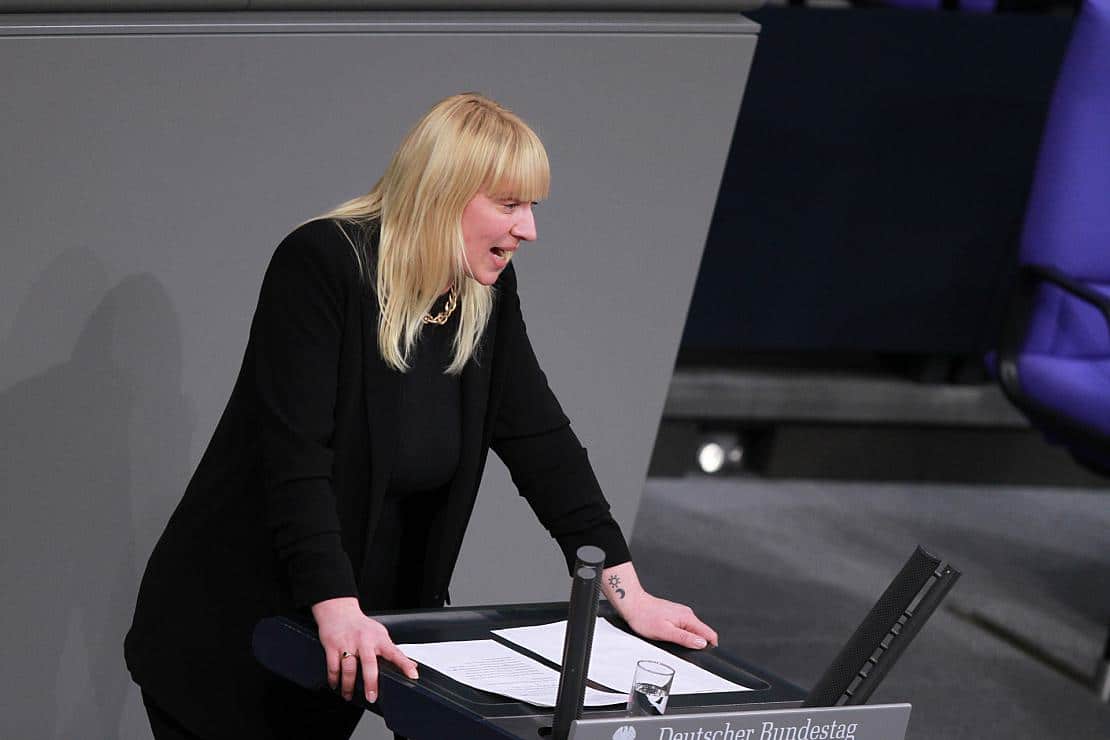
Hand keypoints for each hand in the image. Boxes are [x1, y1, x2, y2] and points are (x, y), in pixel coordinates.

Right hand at [311, 596, 418, 702]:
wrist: (338, 610)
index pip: (395, 652)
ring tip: (349, 695)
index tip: (413, 675)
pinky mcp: (332, 645)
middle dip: (371, 683)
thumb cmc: (361, 626)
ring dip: (348, 685)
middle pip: (369, 663)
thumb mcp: (380, 634)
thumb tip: (412, 664)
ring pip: (349, 668)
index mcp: (379, 639)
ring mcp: (348, 643)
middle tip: (372, 696)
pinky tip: (336, 685)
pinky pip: (333, 666)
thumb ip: (392, 650)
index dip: (405, 664)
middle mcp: (364, 640)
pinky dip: (334, 679)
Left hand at [601, 562, 718, 649]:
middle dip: (695, 644)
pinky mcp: (673, 614)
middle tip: (680, 649)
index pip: (709, 633)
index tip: (704, 655)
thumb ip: (685, 638)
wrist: (632, 604)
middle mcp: (687, 614)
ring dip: (686, 639)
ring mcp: (680, 613)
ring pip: (691, 630)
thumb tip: (702, 643)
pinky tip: (667, 635)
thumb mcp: (665, 632)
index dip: (710, 646)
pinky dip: (679, 634)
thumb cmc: (644, 617)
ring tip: (670, 641)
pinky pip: (683, 627)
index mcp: (688, 618)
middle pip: (701, 633)